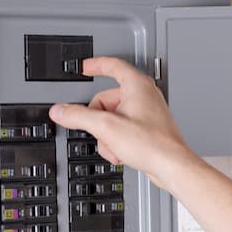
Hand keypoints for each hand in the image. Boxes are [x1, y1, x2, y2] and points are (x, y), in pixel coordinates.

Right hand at [48, 57, 195, 189]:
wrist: (171, 166)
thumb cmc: (152, 144)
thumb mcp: (106, 128)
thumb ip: (78, 116)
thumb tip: (60, 110)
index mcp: (137, 85)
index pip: (112, 66)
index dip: (95, 65)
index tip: (84, 68)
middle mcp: (144, 95)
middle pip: (106, 100)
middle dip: (98, 121)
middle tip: (100, 132)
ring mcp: (146, 112)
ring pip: (112, 118)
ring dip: (107, 135)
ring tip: (115, 147)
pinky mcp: (147, 128)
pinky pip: (122, 130)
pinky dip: (117, 141)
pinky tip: (122, 153)